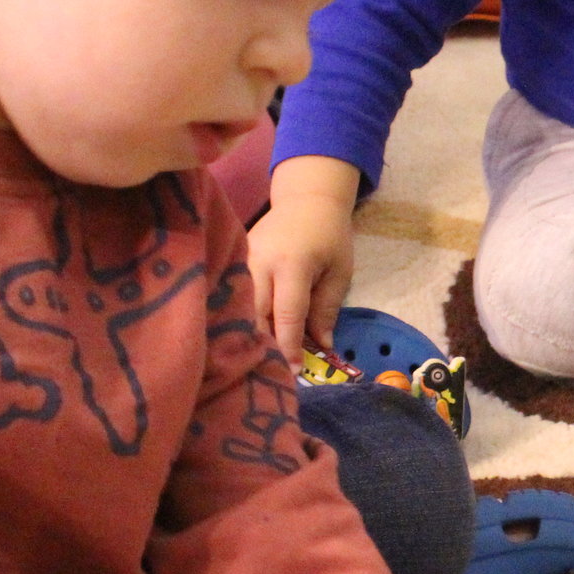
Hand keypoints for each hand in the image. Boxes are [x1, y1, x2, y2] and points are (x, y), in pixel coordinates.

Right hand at [250, 155, 361, 354]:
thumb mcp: (340, 272)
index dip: (289, 345)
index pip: (287, 314)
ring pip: (239, 306)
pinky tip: (239, 337)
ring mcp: (242, 260)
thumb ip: (326, 309)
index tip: (291, 370)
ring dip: (245, 334)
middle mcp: (261, 263)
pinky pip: (233, 295)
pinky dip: (238, 316)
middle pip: (255, 314)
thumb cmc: (329, 237)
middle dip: (261, 345)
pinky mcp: (233, 260)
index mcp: (293, 265)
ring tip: (251, 361)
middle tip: (267, 373)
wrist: (307, 200)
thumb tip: (321, 347)